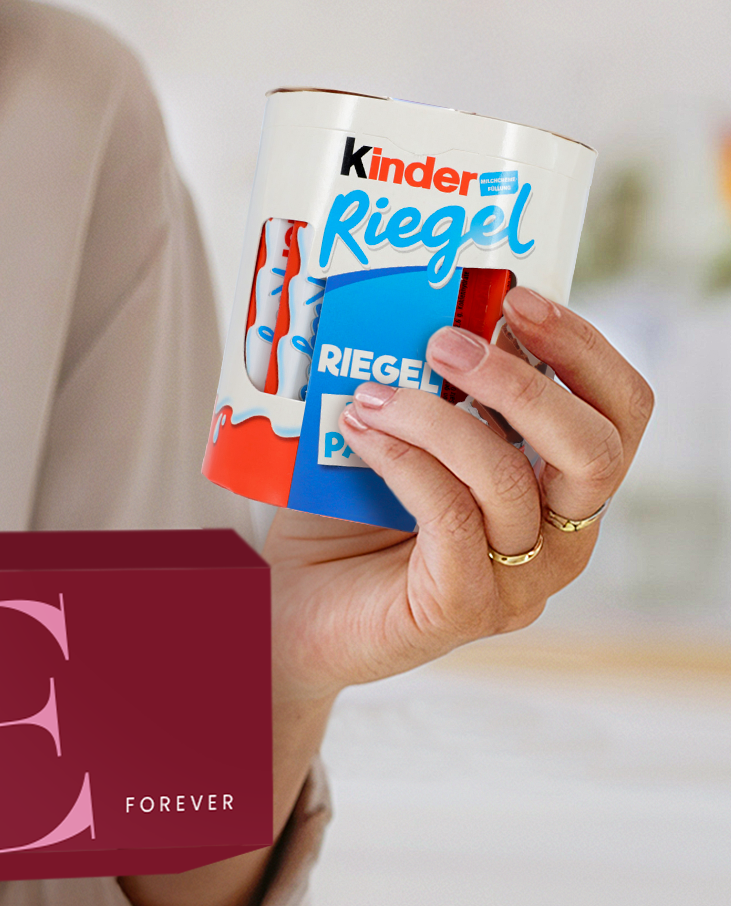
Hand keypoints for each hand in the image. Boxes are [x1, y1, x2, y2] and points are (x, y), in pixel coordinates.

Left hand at [121, 289, 648, 905]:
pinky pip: (454, 521)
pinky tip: (360, 435)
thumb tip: (433, 303)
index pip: (619, 412)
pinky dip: (406, 463)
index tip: (516, 295)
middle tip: (444, 340)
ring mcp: (516, 582)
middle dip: (524, 382)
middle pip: (597, 449)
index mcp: (557, 488)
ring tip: (368, 393)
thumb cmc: (343, 518)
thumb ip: (430, 384)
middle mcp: (556, 539)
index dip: (582, 348)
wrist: (287, 608)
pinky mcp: (462, 609)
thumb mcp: (398, 433)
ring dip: (436, 418)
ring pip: (510, 481)